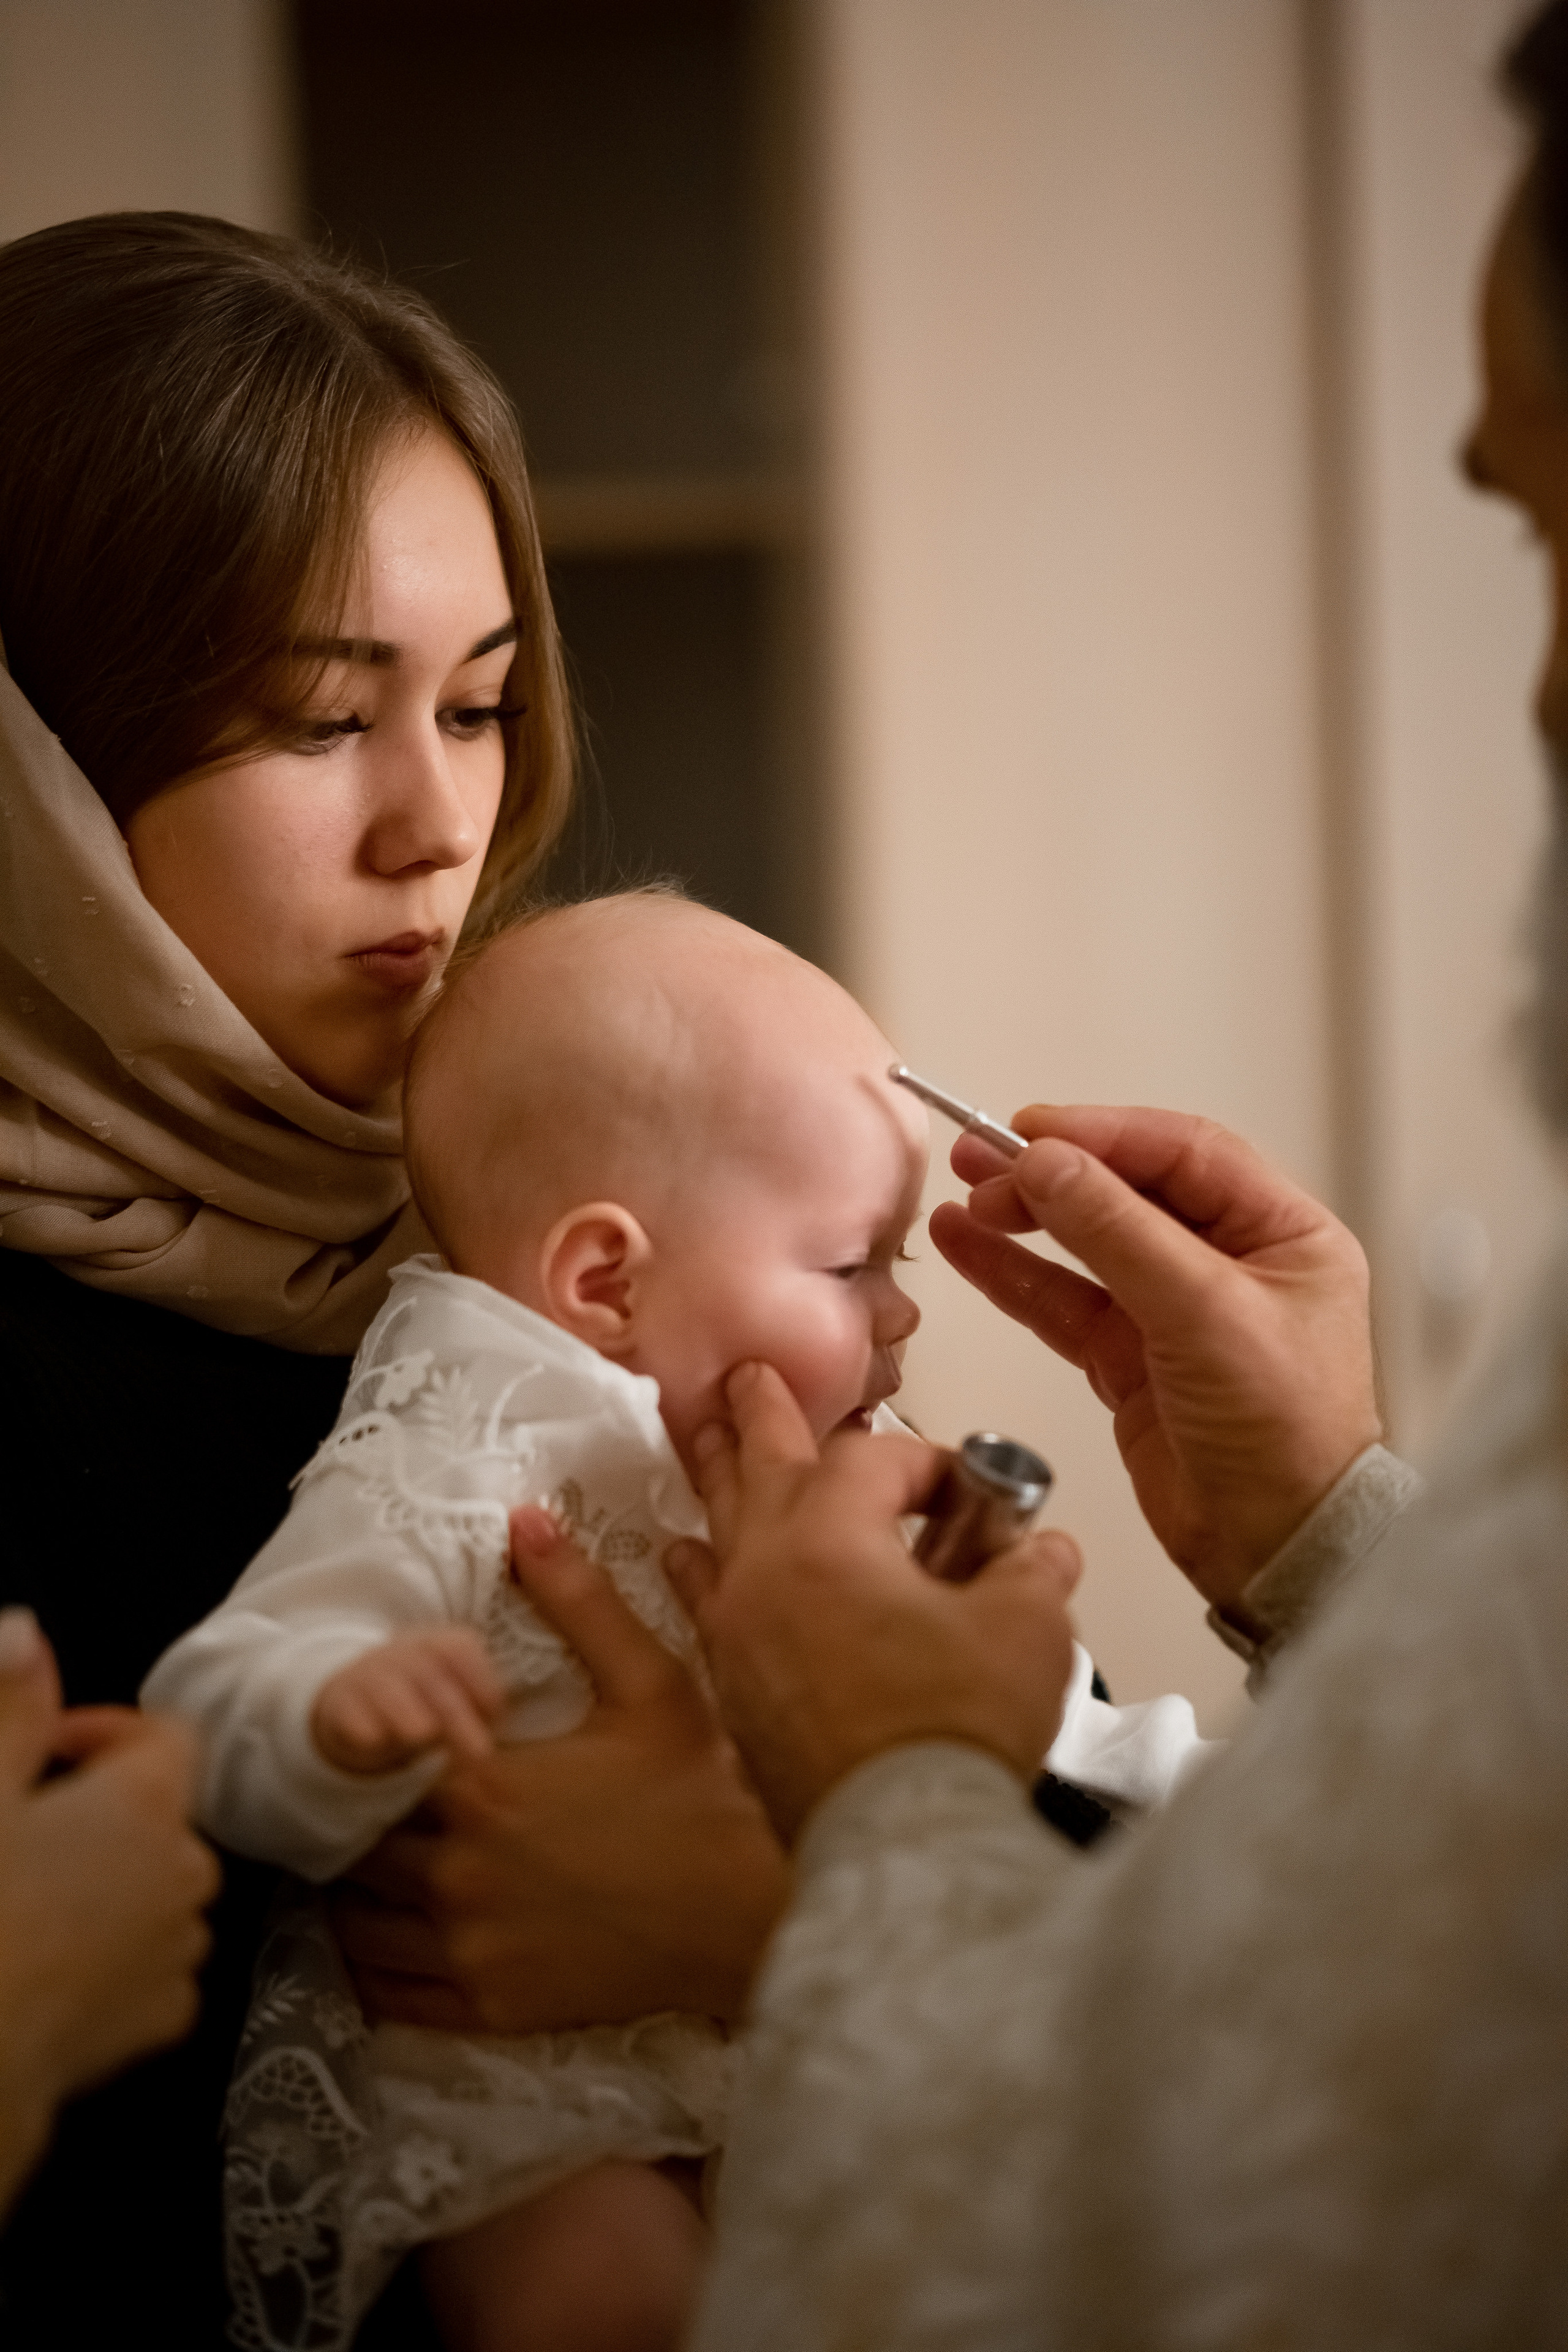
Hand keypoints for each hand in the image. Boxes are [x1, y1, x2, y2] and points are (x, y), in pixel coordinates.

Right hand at [0, 1610, 217, 2214]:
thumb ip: (11, 1708)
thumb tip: (27, 1633)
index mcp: (143, 1805)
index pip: (165, 1735)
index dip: (102, 1732)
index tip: (42, 1749)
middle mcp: (182, 1872)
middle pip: (161, 1814)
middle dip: (101, 1810)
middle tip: (19, 1828)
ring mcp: (175, 1952)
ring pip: (159, 1890)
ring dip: (110, 1882)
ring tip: (27, 1899)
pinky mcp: (155, 2025)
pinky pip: (152, 1966)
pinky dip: (116, 1957)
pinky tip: (48, 1967)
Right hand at [312, 1629, 503, 1773]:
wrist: (355, 1696)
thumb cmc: (421, 1700)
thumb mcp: (453, 1700)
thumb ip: (478, 1716)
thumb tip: (500, 1748)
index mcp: (437, 1643)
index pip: (461, 1649)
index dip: (482, 1681)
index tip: (496, 1717)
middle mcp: (402, 1652)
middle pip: (431, 1677)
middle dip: (457, 1715)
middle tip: (479, 1754)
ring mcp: (368, 1673)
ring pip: (388, 1688)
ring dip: (406, 1710)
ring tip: (423, 1735)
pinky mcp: (339, 1702)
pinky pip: (349, 1711)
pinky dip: (361, 1725)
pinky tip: (374, 1740)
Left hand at [330, 1508, 789, 2034]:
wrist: (758, 1910)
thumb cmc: (706, 1789)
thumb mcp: (650, 1680)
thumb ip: (577, 1600)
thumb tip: (523, 1520)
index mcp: (484, 1788)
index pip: (370, 1765)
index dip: (365, 1748)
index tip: (382, 1736)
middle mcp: (458, 1875)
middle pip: (351, 1846)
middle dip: (355, 1818)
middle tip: (370, 1797)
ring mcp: (471, 1952)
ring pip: (356, 1925)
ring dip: (352, 1891)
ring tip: (375, 1860)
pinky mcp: (493, 2009)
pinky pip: (391, 1996)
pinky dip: (373, 1967)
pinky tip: (389, 1934)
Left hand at [665, 1364, 1083, 1841]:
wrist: (899, 1841)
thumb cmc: (953, 1731)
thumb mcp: (1026, 1631)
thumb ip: (1031, 1574)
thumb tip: (1044, 1553)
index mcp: (830, 1539)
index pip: (872, 1459)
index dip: (925, 1461)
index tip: (967, 1490)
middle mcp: (767, 1572)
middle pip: (762, 1468)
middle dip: (764, 1417)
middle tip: (747, 1376)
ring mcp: (739, 1631)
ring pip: (718, 1530)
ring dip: (717, 1482)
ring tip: (699, 1444)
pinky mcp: (733, 1688)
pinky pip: (703, 1603)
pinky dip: (701, 1571)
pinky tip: (684, 1560)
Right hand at [930, 1104, 1380, 1611]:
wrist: (1277, 1552)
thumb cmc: (1285, 1436)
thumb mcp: (1205, 1313)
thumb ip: (1118, 1232)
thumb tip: (1046, 1161)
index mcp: (1282, 1233)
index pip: (1181, 1153)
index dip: (1101, 1134)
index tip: (1028, 1131)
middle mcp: (1233, 1263)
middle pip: (1127, 1192)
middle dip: (1052, 1174)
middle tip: (979, 1162)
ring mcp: (1178, 1313)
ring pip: (1088, 1245)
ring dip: (1024, 1221)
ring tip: (961, 1200)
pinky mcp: (1133, 1361)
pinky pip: (1065, 1303)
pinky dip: (1015, 1276)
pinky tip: (969, 1249)